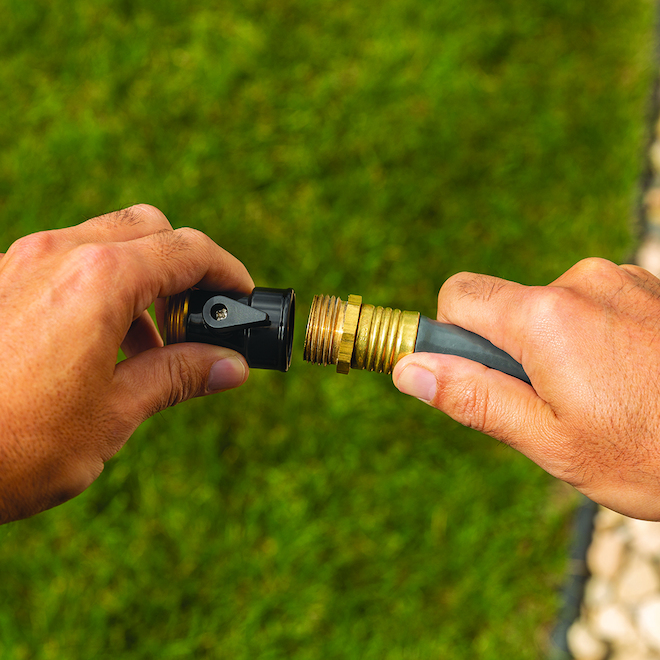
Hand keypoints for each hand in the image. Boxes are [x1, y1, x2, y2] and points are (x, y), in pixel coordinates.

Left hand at [0, 205, 252, 523]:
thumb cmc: (12, 446)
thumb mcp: (112, 415)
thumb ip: (178, 377)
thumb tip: (231, 366)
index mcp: (99, 281)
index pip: (187, 251)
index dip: (227, 271)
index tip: (244, 296)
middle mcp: (58, 255)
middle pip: (148, 228)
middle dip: (184, 265)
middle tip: (196, 319)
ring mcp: (21, 262)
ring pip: (105, 240)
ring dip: (142, 277)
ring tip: (147, 343)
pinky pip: (66, 260)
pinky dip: (101, 285)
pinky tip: (97, 342)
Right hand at [393, 258, 659, 519]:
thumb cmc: (653, 454)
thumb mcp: (551, 441)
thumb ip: (475, 398)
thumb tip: (409, 370)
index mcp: (546, 318)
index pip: (460, 295)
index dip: (452, 336)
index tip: (478, 376)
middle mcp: (582, 282)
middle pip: (507, 306)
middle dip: (511, 352)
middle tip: (554, 407)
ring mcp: (623, 279)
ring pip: (552, 310)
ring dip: (557, 349)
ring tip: (605, 399)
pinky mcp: (650, 286)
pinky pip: (593, 306)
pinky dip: (593, 339)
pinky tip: (632, 379)